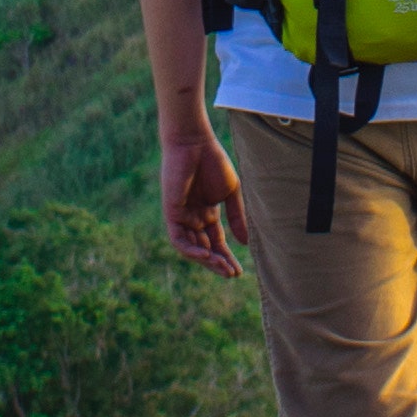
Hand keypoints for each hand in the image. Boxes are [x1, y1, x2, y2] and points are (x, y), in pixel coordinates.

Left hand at [160, 126, 244, 276]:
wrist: (195, 142)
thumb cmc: (213, 162)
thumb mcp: (230, 193)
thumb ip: (236, 217)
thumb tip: (244, 243)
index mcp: (206, 214)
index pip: (215, 242)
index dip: (226, 257)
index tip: (238, 271)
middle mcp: (192, 218)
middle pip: (204, 249)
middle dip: (218, 263)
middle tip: (232, 274)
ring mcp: (181, 216)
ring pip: (191, 248)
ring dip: (207, 260)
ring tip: (223, 268)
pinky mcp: (171, 212)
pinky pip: (179, 239)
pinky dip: (191, 250)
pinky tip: (207, 254)